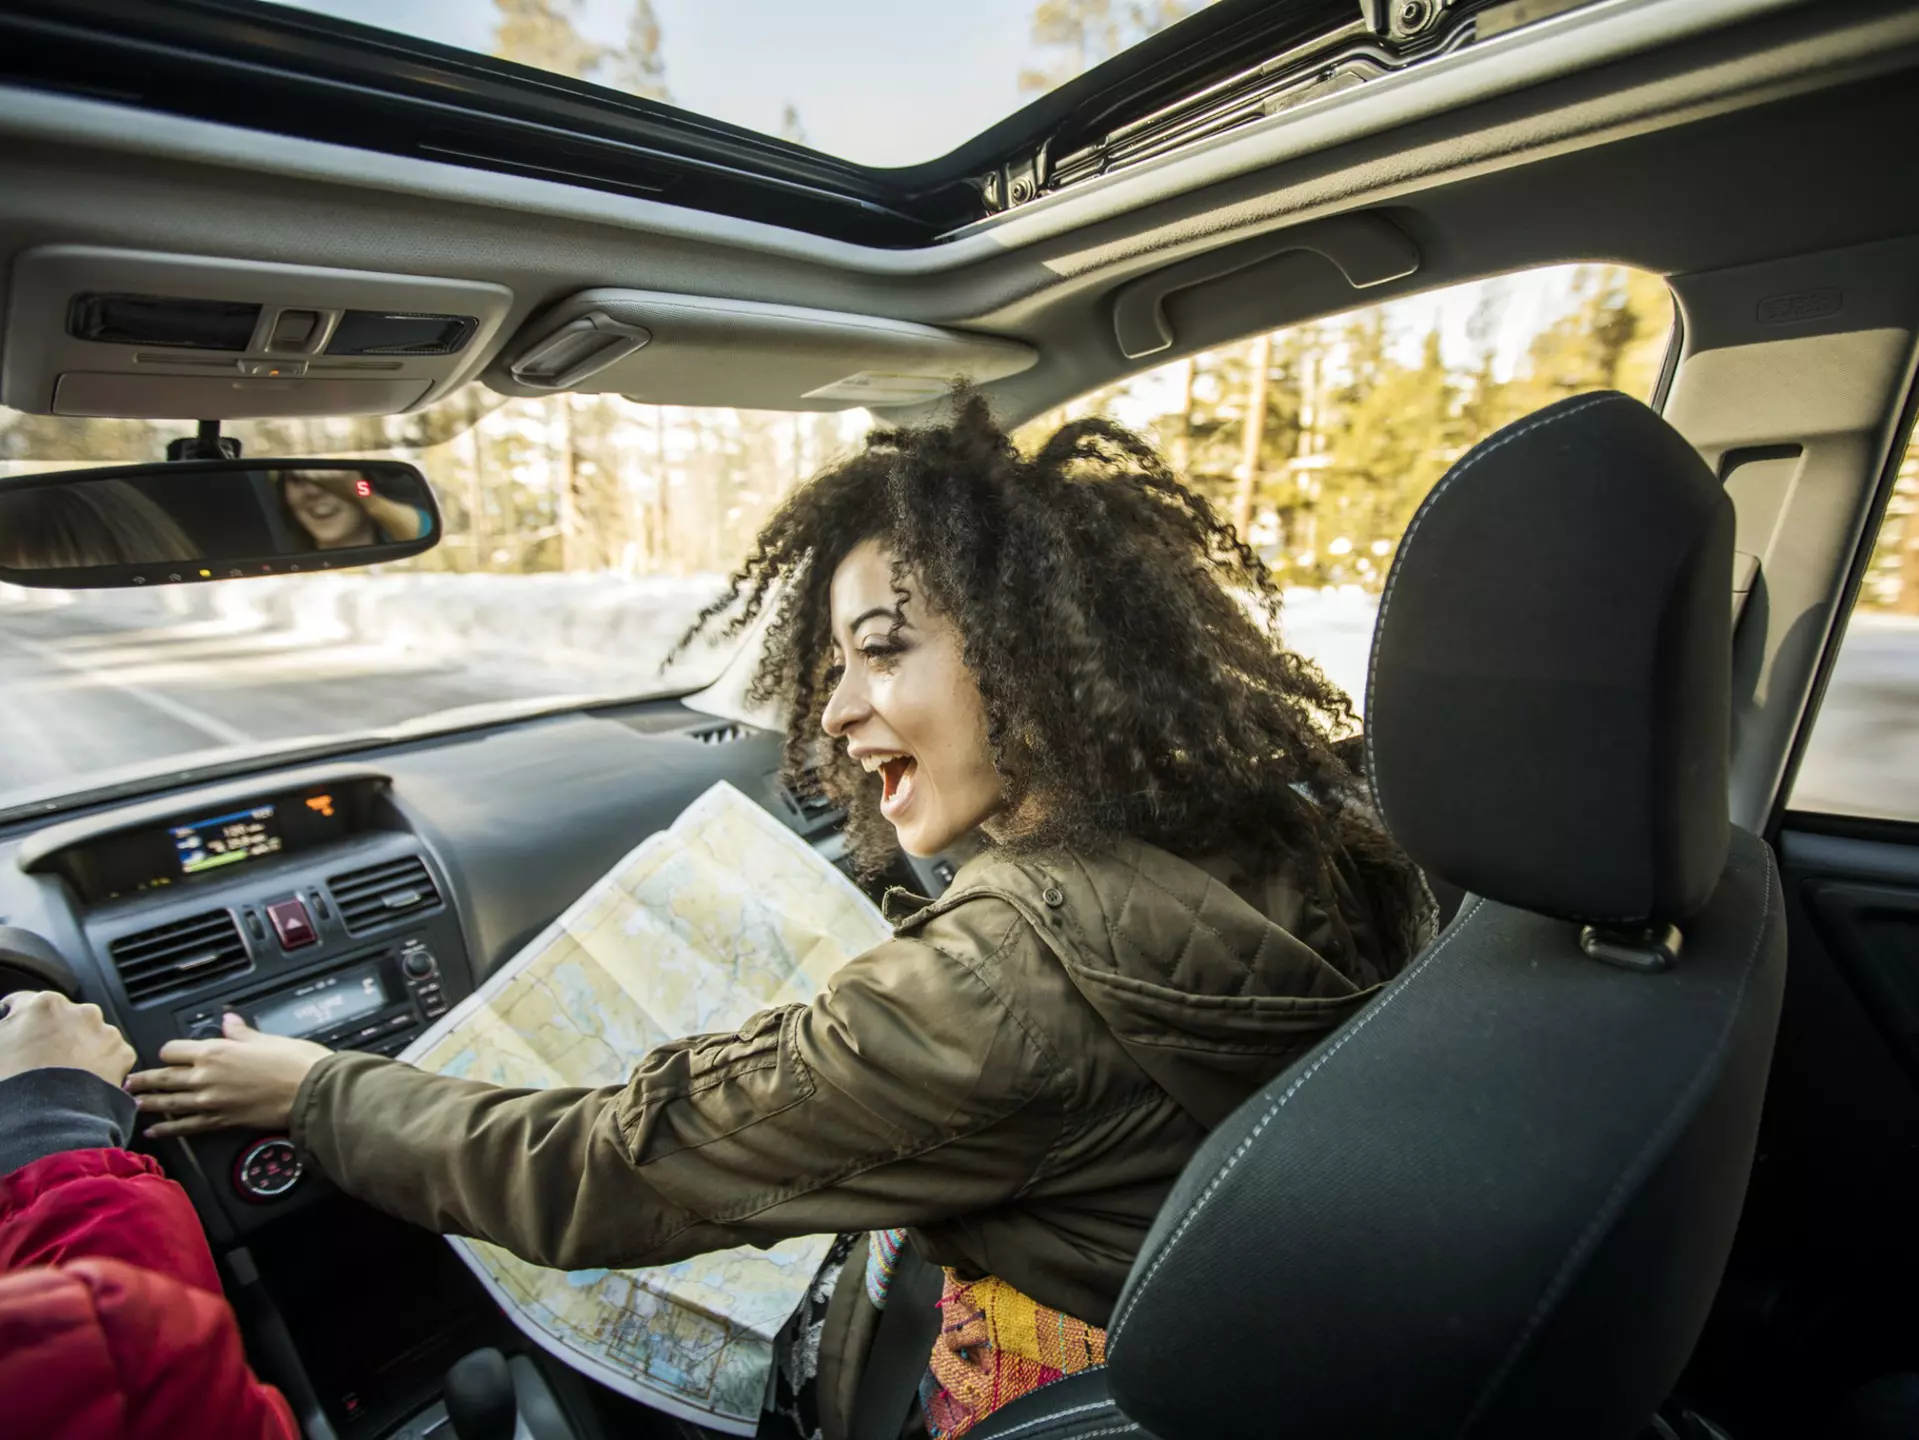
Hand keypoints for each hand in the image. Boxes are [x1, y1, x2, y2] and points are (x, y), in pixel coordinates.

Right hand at [0, 990, 135, 1086]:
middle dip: (50, 1035)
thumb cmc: (12, 1085)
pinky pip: (109, 1056)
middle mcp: (80, 1011)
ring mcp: (105, 1032)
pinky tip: (81, 1083)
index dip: (12, 1022)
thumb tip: (5, 1029)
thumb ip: (2, 1031)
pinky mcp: (122, 1054)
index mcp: (44, 1004)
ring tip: (61, 1076)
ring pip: (88, 1035)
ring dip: (77, 1049)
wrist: (47, 1121)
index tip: (11, 1036)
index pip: (22, 1004)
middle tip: (37, 1061)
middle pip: (60, 1019)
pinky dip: (99, 1066)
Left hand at [126, 1014, 330, 1136]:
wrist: (311, 1091)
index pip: (174, 1050)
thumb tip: (229, 1021)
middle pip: (163, 1077)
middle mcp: (206, 1077)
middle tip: (130, 1081)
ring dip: (149, 1103)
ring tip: (135, 1103)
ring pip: (168, 1103)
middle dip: (144, 1080)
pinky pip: (185, 1126)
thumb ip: (241, 1033)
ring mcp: (210, 1101)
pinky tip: (155, 1132)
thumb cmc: (295, 1063)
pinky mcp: (220, 1121)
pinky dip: (167, 1129)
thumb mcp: (267, 1039)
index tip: (168, 1054)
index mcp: (216, 1051)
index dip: (168, 1051)